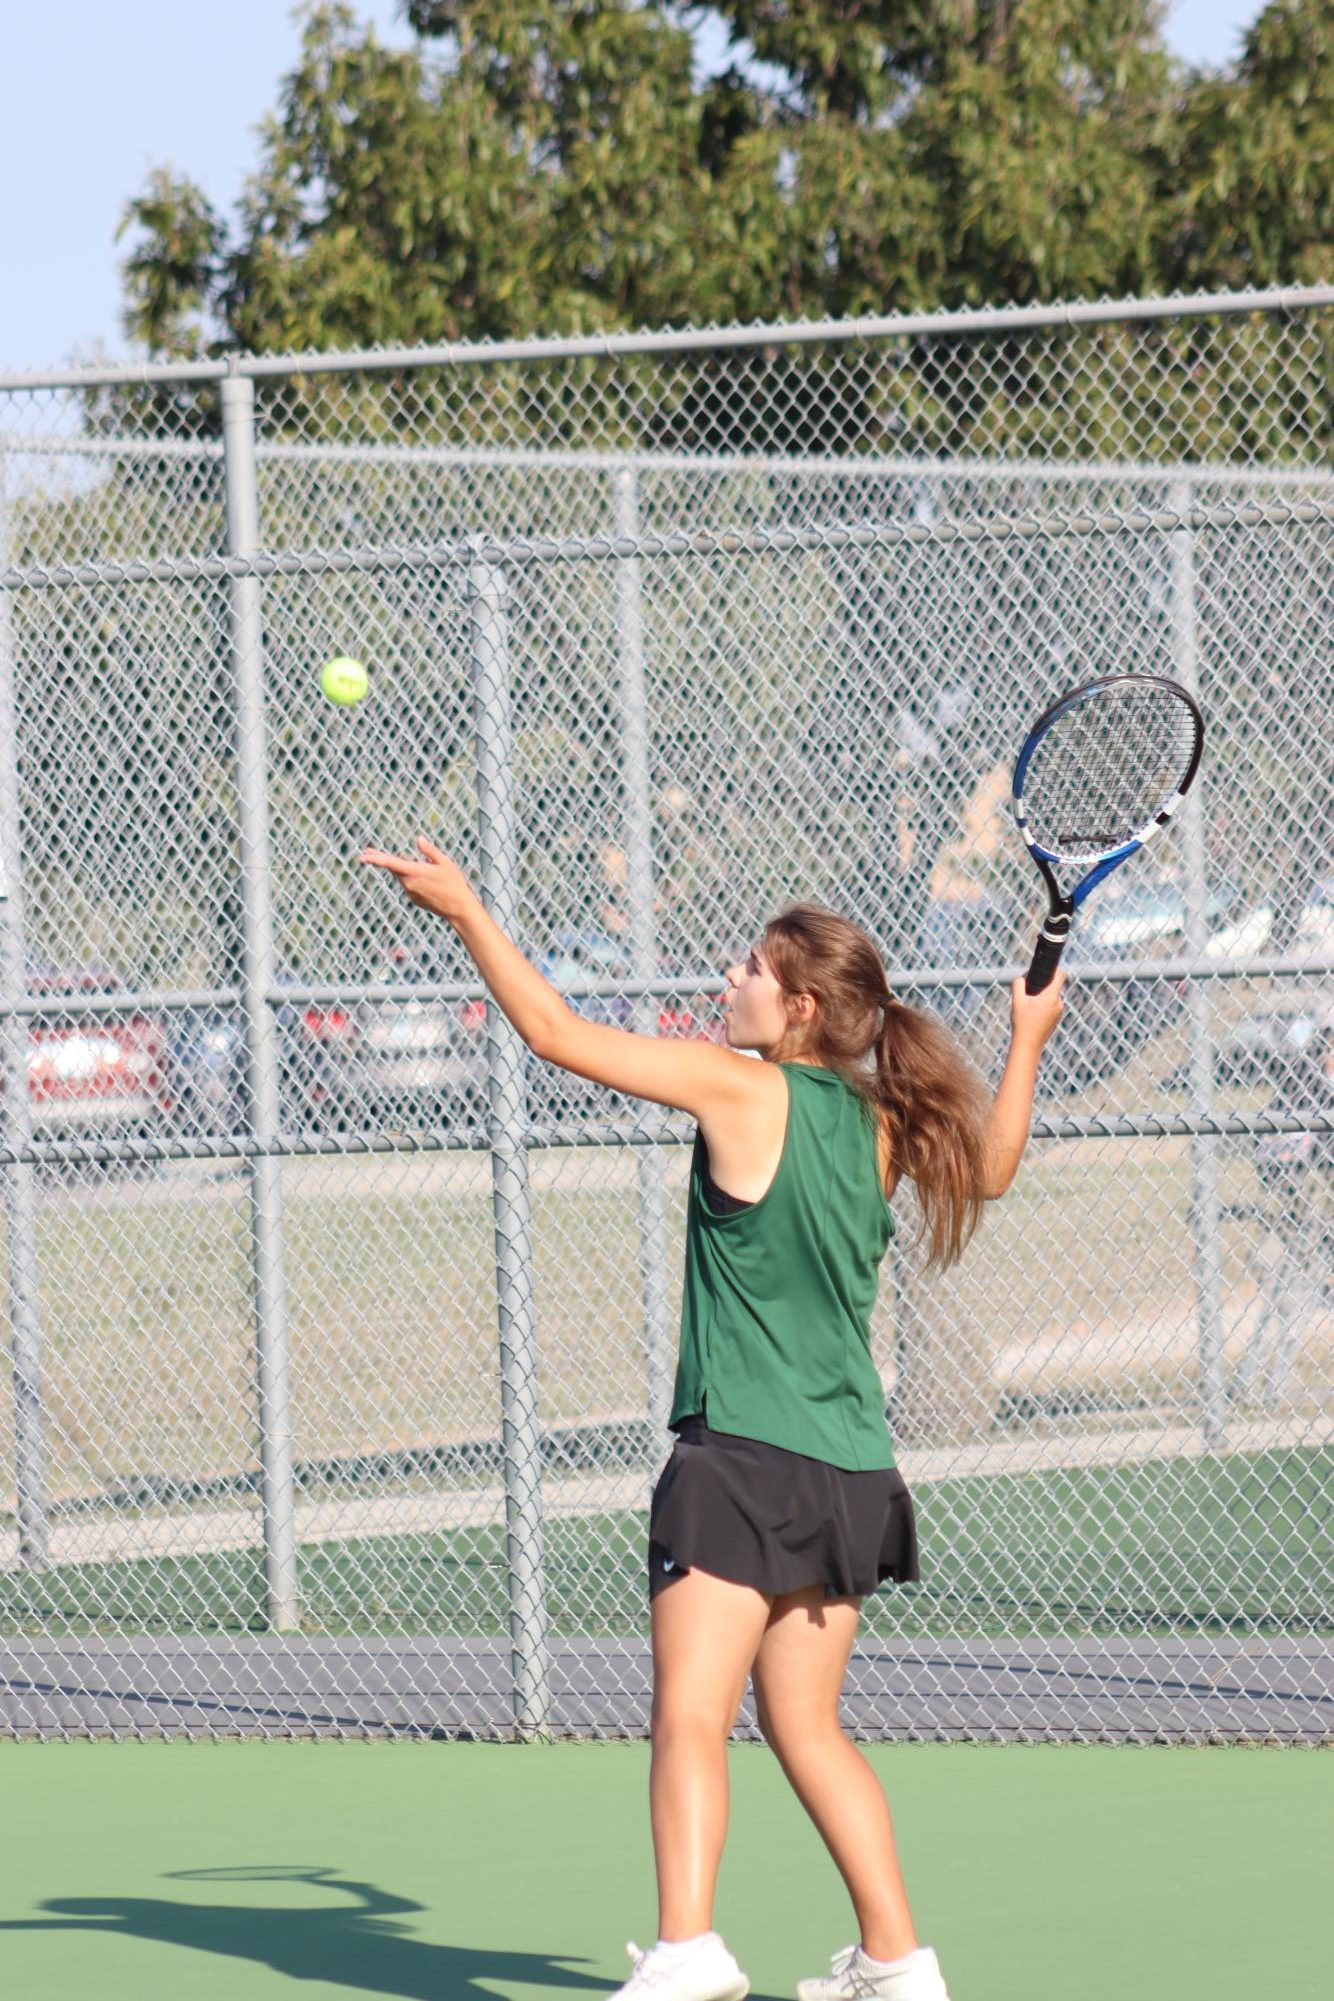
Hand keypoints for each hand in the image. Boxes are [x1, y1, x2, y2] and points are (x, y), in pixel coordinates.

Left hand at [358, 836, 476, 922]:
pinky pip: (408, 885)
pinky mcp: (414, 899)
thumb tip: (418, 839)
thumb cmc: (454, 883)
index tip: (362, 856)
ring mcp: (411, 893)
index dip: (375, 858)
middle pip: (392, 869)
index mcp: (415, 872)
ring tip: (405, 862)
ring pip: (401, 877)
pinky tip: (423, 879)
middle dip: (380, 860)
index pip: (390, 863)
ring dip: (400, 869)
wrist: (459, 908)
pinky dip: (410, 879)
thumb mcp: (444, 862)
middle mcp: (409, 884)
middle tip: (366, 852)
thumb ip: (429, 851)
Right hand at [1009, 969, 1065, 1050]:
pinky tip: (1032, 1013)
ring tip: (1029, 1005)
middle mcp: (1058, 1003)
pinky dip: (1044, 1005)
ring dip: (1042, 997)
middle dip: (1042, 985)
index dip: (1055, 969)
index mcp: (1051, 997)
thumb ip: (1018, 984)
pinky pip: (1052, 1006)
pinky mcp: (1056, 1019)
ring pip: (1052, 997)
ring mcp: (1059, 1012)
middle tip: (1029, 990)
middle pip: (1054, 986)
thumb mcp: (1017, 1001)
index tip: (1046, 969)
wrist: (1028, 1044)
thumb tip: (1021, 977)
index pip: (1060, 976)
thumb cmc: (1022, 1022)